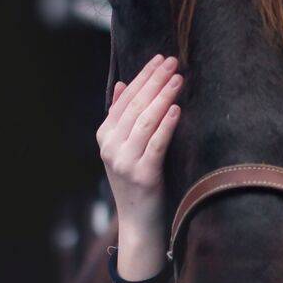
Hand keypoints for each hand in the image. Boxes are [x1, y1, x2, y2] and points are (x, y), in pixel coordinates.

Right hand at [96, 54, 182, 236]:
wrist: (138, 223)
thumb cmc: (136, 182)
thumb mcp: (124, 148)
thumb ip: (122, 117)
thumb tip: (122, 84)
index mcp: (105, 136)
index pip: (124, 99)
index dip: (143, 77)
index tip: (160, 59)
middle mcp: (110, 147)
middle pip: (135, 106)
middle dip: (155, 81)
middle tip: (172, 62)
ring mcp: (124, 161)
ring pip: (145, 121)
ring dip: (163, 97)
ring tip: (178, 79)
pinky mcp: (142, 175)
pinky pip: (156, 144)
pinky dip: (166, 125)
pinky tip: (176, 109)